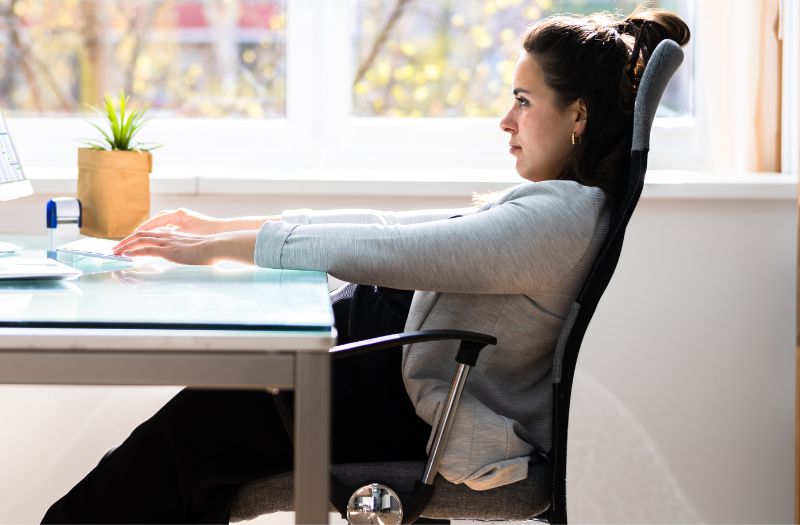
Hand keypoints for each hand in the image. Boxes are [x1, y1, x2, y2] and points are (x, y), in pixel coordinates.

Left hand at [112, 229, 258, 265]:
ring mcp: (167, 243)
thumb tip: (184, 257)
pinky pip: (146, 250)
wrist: (217, 247)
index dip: (137, 238)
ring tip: (116, 252)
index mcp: (173, 235)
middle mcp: (168, 236)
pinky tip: (127, 255)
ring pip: (140, 240)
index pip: (150, 234)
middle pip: (141, 235)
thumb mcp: (194, 249)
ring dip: (125, 246)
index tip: (128, 244)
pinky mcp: (168, 251)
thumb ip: (184, 252)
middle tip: (115, 248)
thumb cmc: (210, 250)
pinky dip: (134, 252)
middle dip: (126, 241)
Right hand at [133, 208, 225, 234]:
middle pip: (157, 220)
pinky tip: (155, 239)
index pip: (157, 220)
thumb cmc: (208, 232)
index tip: (135, 234)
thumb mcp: (189, 234)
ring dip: (151, 230)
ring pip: (162, 223)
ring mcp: (181, 219)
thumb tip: (159, 237)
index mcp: (178, 215)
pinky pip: (168, 227)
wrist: (223, 230)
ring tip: (140, 238)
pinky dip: (160, 232)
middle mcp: (178, 214)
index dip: (145, 228)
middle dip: (144, 229)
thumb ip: (173, 235)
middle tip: (133, 236)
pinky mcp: (185, 224)